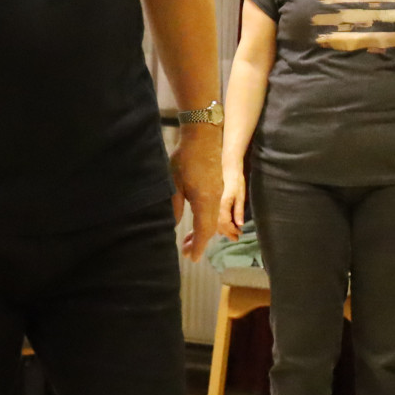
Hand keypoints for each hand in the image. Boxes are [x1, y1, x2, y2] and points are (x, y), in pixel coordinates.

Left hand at [169, 128, 222, 261]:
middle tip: (187, 252)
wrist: (203, 137)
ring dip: (203, 232)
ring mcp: (220, 193)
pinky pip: (216, 210)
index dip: (199, 245)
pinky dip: (207, 221)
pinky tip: (197, 223)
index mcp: (206, 200)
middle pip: (211, 227)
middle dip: (200, 242)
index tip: (193, 258)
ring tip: (189, 240)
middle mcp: (217, 199)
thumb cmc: (185, 158)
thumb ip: (175, 206)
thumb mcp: (174, 184)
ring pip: (214, 219)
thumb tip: (175, 224)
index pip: (204, 229)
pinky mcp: (220, 187)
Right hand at [216, 167, 245, 239]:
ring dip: (222, 229)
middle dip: (227, 233)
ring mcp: (213, 204)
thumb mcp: (240, 195)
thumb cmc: (236, 181)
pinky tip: (223, 225)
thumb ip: (238, 210)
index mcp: (223, 205)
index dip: (232, 231)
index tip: (239, 234)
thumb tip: (240, 225)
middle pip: (219, 225)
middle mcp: (215, 206)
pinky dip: (218, 223)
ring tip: (230, 233)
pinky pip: (213, 217)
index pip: (225, 223)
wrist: (227, 169)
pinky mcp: (212, 202)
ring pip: (215, 222)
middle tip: (236, 238)